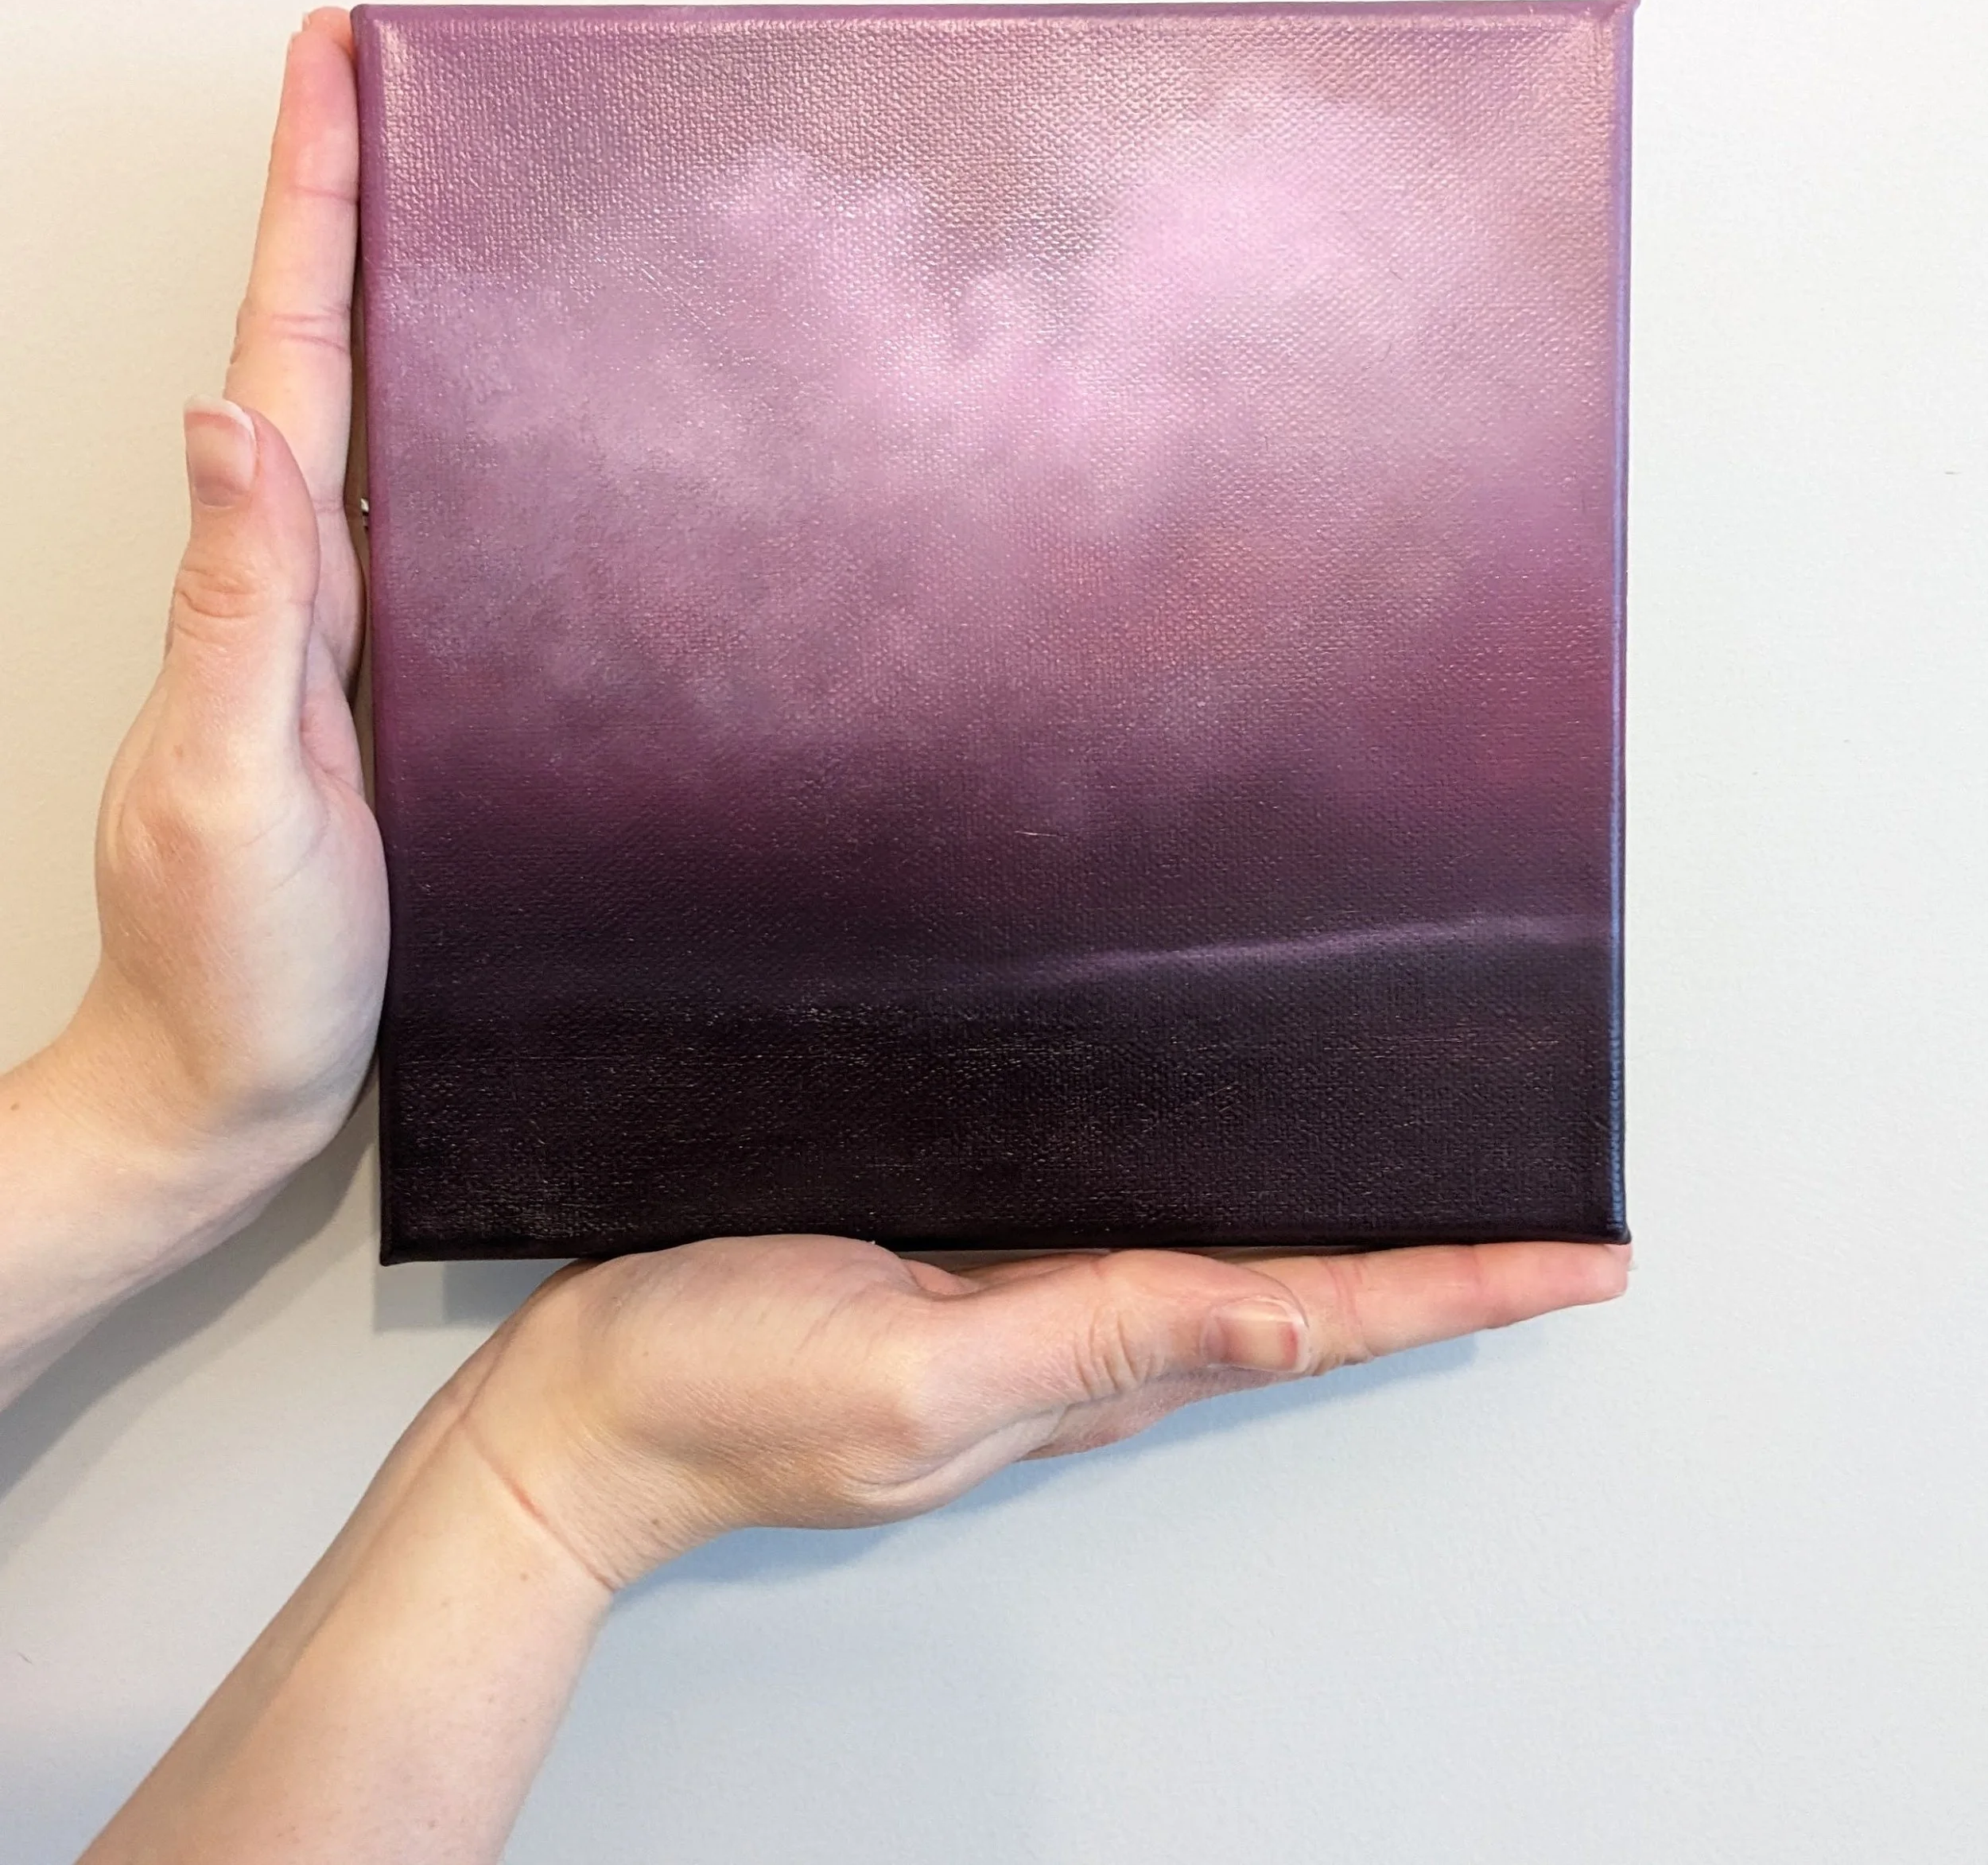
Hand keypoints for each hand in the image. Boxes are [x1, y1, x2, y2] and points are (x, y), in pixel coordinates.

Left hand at [63, 10, 384, 1207]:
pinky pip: (411, 527)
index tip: (336, 69)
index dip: (311, 206)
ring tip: (437, 203)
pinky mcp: (380, 694)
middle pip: (321, 356)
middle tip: (380, 85)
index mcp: (258, 583)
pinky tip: (484, 424)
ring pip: (370, 430)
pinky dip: (436, 440)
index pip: (285, 353)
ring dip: (387, 304)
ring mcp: (335, 637)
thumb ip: (235, 606)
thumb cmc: (225, 958)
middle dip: (344, 206)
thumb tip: (222, 420)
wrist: (229, 1083)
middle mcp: (293, 589)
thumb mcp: (223, 780)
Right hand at [457, 1234, 1630, 1589]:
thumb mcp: (912, 1371)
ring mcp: (1019, 1327)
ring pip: (1224, 1279)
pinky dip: (1221, 1228)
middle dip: (1431, 1268)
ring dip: (1341, 1250)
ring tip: (1438, 1210)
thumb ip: (1090, 1338)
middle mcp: (1076, 1351)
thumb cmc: (719, 1390)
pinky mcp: (957, 1290)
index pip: (1310, 1320)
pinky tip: (1234, 1189)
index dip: (1452, 1286)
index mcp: (1085, 1370)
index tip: (1574, 1260)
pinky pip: (1127, 1254)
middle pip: (1297, 1304)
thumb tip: (1266, 1313)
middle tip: (1544, 1228)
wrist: (580, 1415)